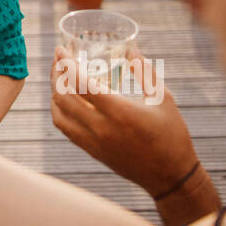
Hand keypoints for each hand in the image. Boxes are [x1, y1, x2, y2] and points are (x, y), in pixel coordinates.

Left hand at [50, 44, 197, 197]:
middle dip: (56, 73)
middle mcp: (101, 128)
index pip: (80, 83)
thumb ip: (145, 71)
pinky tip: (63, 98)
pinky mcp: (91, 151)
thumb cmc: (171, 134)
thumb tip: (131, 48)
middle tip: (58, 58)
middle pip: (64, 96)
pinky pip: (65, 128)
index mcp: (119, 112)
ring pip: (59, 112)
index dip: (66, 64)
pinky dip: (58, 110)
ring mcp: (93, 142)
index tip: (61, 49)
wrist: (170, 177)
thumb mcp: (163, 98)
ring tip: (58, 75)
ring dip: (54, 91)